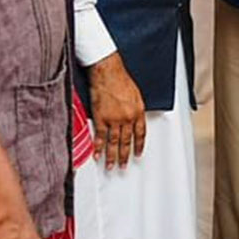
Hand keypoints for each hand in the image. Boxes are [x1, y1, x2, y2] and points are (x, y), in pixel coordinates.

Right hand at [88, 53, 145, 168]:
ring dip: (112, 156)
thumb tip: (133, 117)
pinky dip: (98, 147)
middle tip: (123, 166)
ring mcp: (114, 119)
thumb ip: (134, 108)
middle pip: (127, 141)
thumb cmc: (120, 78)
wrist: (108, 71)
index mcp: (138, 111)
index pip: (140, 133)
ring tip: (111, 166)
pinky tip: (98, 155)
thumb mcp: (135, 94)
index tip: (138, 154)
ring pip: (114, 142)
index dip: (139, 145)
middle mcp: (128, 117)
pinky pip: (100, 136)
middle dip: (125, 155)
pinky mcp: (101, 117)